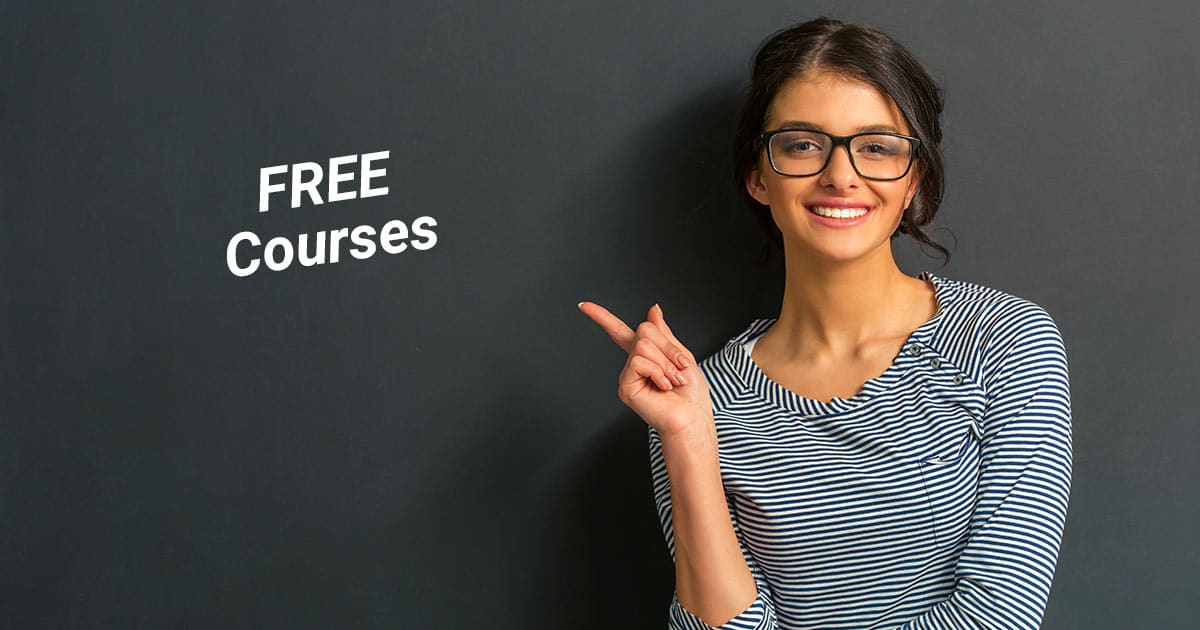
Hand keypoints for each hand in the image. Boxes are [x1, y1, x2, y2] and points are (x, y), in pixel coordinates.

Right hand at [578, 302, 712, 437]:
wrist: (692, 417)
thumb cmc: (691, 393)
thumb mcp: (681, 355)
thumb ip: (664, 333)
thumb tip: (653, 310)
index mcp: (646, 355)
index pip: (620, 331)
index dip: (602, 317)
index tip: (584, 305)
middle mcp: (633, 363)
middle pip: (643, 331)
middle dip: (667, 347)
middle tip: (679, 367)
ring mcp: (628, 374)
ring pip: (642, 346)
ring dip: (665, 362)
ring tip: (672, 380)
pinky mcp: (626, 386)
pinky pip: (639, 362)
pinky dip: (658, 371)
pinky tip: (664, 386)